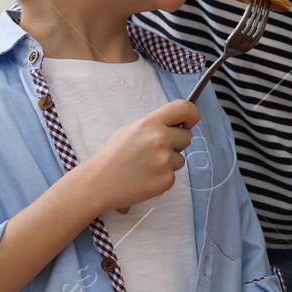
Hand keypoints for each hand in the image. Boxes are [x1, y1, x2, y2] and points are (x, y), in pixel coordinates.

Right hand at [83, 99, 199, 213]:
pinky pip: (174, 175)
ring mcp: (164, 161)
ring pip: (180, 158)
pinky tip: (145, 177)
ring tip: (146, 166)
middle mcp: (160, 139)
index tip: (189, 122)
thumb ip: (155, 124)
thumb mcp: (130, 129)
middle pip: (187, 136)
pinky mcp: (166, 180)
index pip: (184, 108)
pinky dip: (162, 177)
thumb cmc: (113, 156)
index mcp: (150, 123)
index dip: (192, 114)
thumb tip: (178, 122)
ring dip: (168, 162)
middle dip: (176, 142)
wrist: (98, 183)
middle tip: (155, 150)